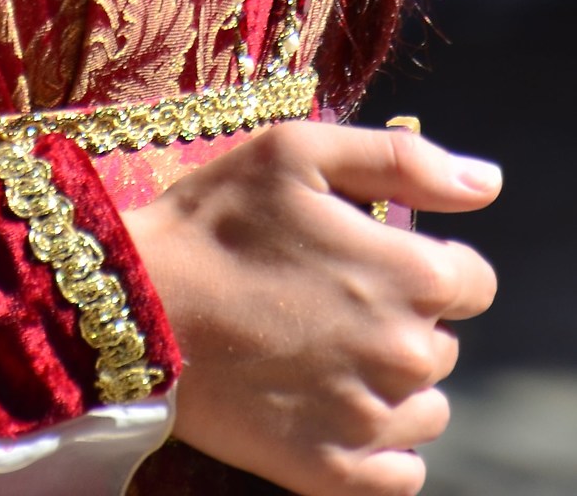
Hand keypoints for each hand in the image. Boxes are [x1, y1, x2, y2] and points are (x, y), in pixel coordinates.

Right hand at [123, 122, 499, 495]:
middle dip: (402, 319)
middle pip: (444, 344)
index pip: (473, 281)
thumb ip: (402, 160)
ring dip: (393, 383)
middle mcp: (405, 355)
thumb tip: (485, 183)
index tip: (370, 257)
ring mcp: (370, 421)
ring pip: (427, 407)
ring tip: (323, 350)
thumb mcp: (298, 154)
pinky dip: (379, 444)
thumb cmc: (214, 221)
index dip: (426, 263)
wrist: (134, 307)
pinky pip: (402, 472)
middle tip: (328, 298)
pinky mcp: (333, 472)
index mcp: (408, 275)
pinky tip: (330, 405)